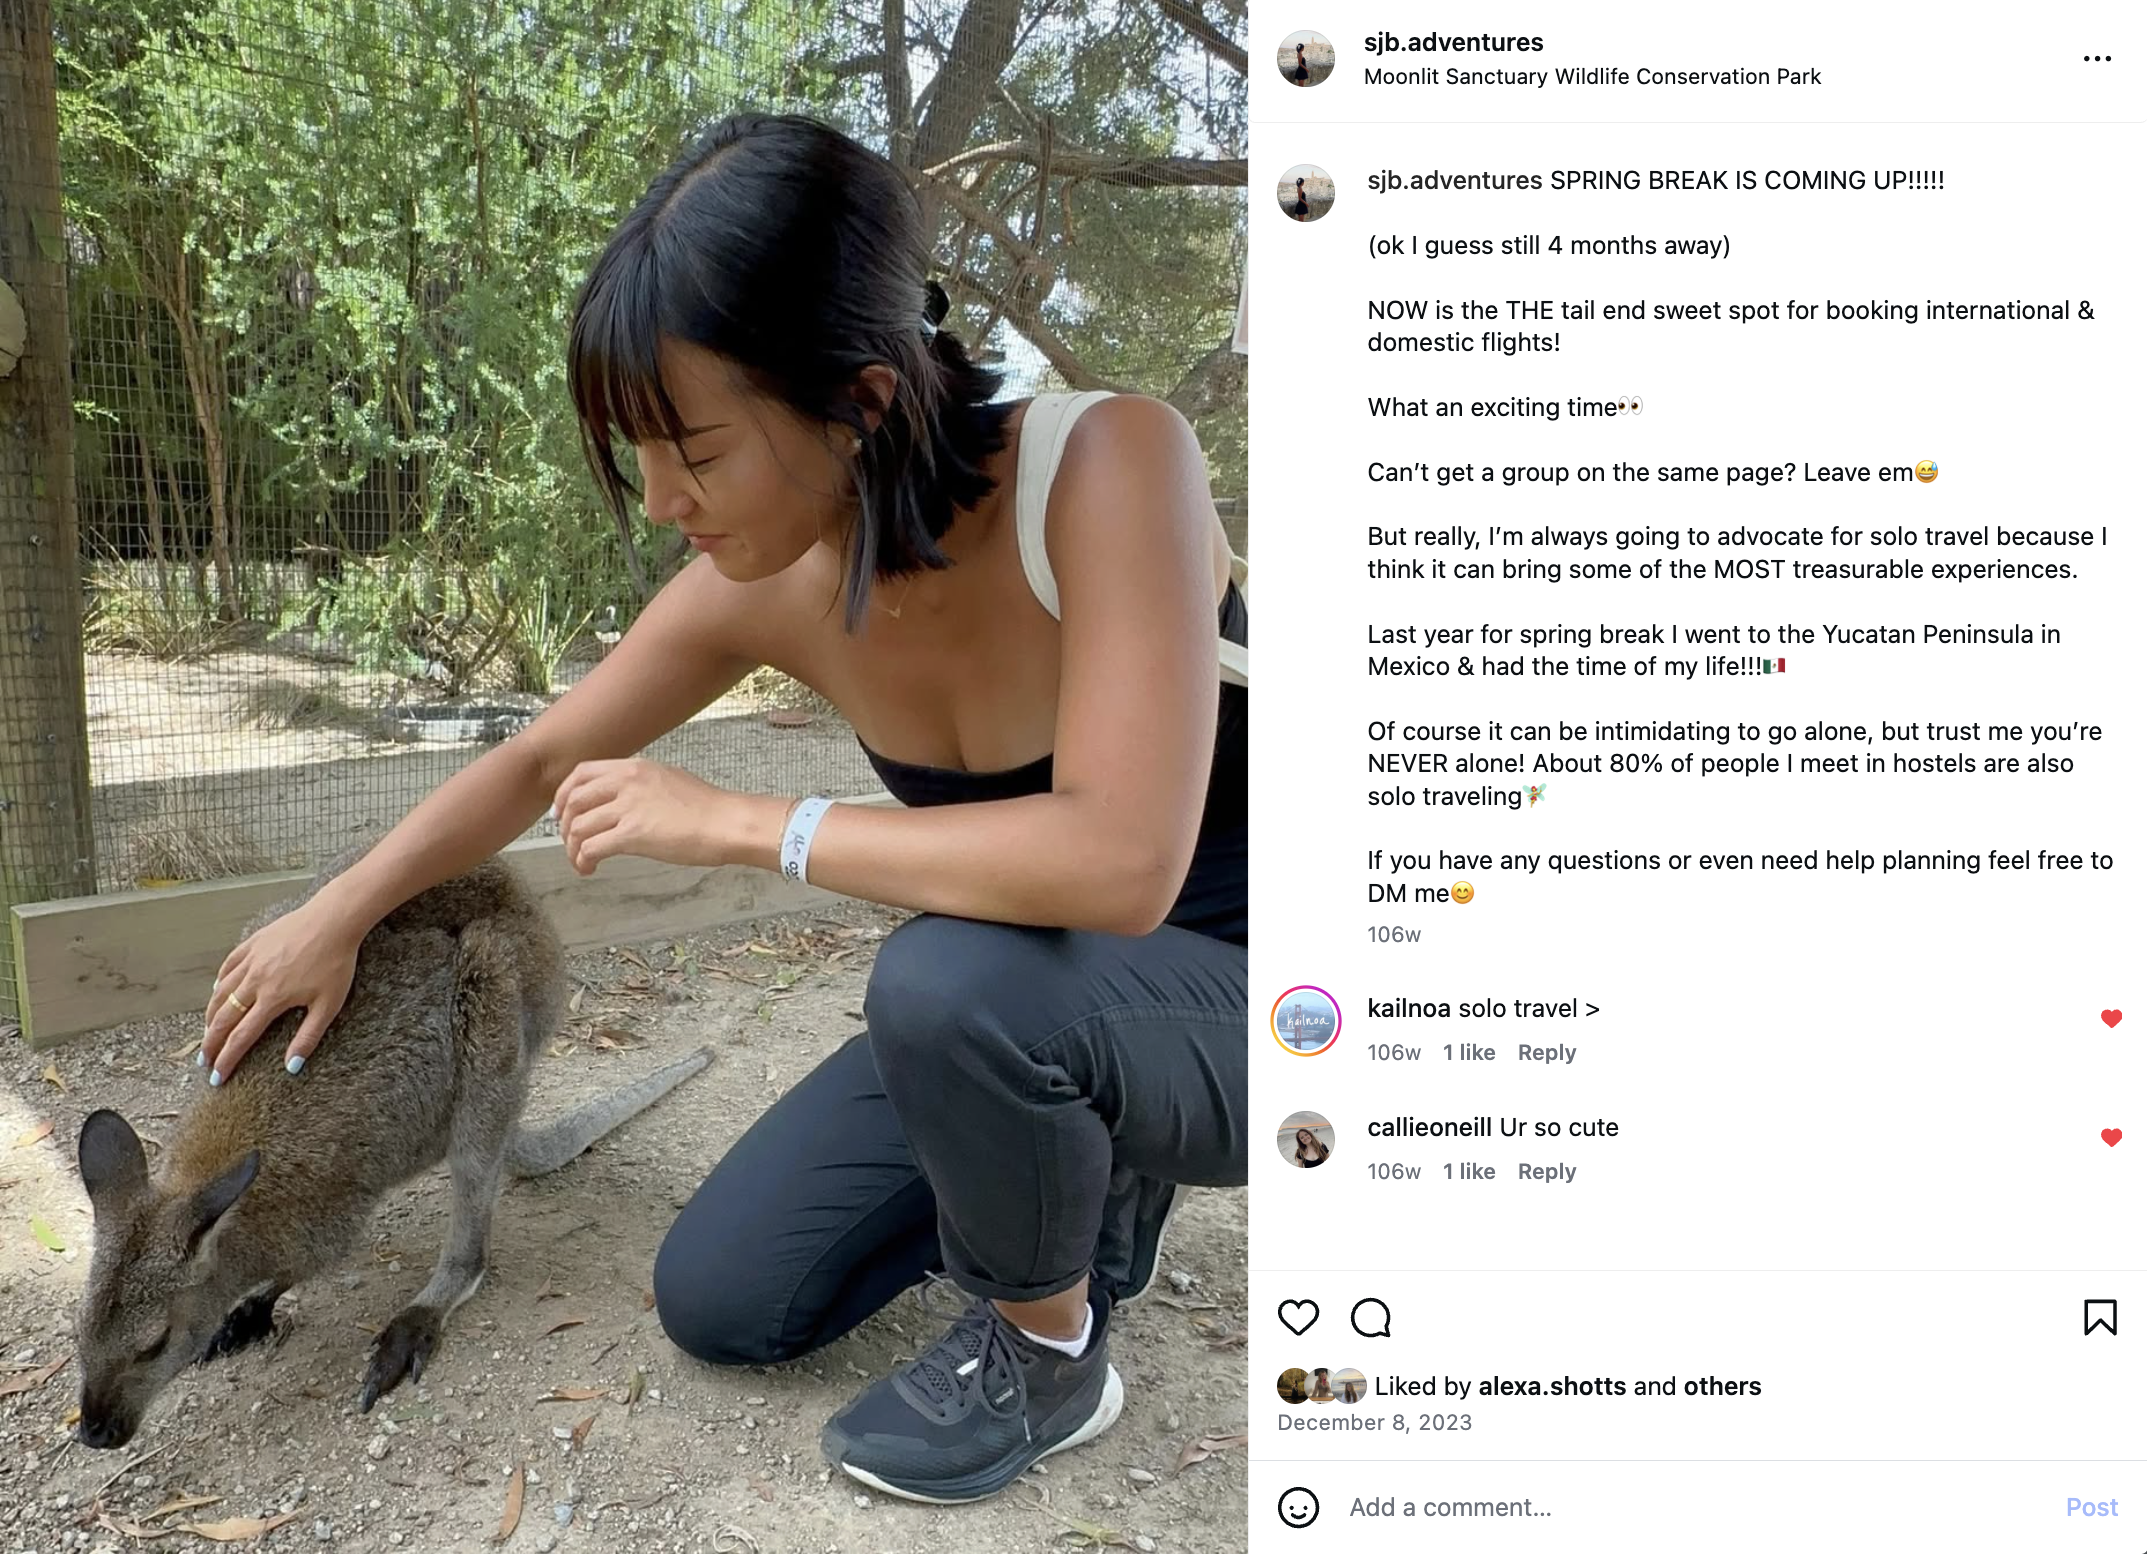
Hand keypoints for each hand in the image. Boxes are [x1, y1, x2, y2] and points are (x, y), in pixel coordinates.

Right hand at [200, 899, 363, 1084]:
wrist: (334, 920)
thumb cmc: (336, 962)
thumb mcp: (329, 1005)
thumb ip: (308, 1037)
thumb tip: (292, 1067)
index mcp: (272, 999)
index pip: (241, 1037)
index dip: (227, 1059)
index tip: (217, 1077)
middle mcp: (254, 981)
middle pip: (223, 1018)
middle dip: (210, 1043)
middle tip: (204, 1060)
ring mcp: (250, 960)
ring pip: (220, 993)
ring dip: (210, 1015)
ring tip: (207, 1032)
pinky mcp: (252, 943)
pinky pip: (228, 966)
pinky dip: (219, 983)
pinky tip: (216, 991)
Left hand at [552, 758, 743, 875]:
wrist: (725, 823)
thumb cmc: (707, 807)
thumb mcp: (668, 779)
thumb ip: (641, 784)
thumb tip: (624, 799)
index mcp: (634, 767)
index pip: (582, 773)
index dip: (564, 794)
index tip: (561, 812)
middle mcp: (626, 782)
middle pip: (574, 801)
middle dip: (565, 825)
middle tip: (569, 842)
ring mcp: (629, 807)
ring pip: (578, 827)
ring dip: (573, 848)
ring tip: (581, 861)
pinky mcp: (633, 834)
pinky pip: (591, 848)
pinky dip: (583, 861)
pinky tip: (590, 869)